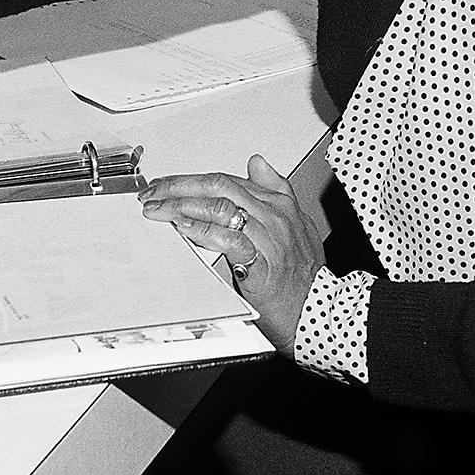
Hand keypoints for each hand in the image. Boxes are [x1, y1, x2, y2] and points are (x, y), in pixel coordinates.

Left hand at [142, 155, 324, 351]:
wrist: (320, 311)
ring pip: (220, 207)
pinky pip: (228, 239)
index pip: (229, 179)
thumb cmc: (304, 275)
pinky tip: (183, 228)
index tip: (169, 184)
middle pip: (220, 186)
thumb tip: (257, 162)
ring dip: (182, 205)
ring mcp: (269, 238)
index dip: (194, 180)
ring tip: (158, 208)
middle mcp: (275, 216)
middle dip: (181, 186)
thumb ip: (276, 190)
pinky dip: (202, 231)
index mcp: (280, 204)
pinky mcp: (262, 264)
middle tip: (154, 192)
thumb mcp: (298, 224)